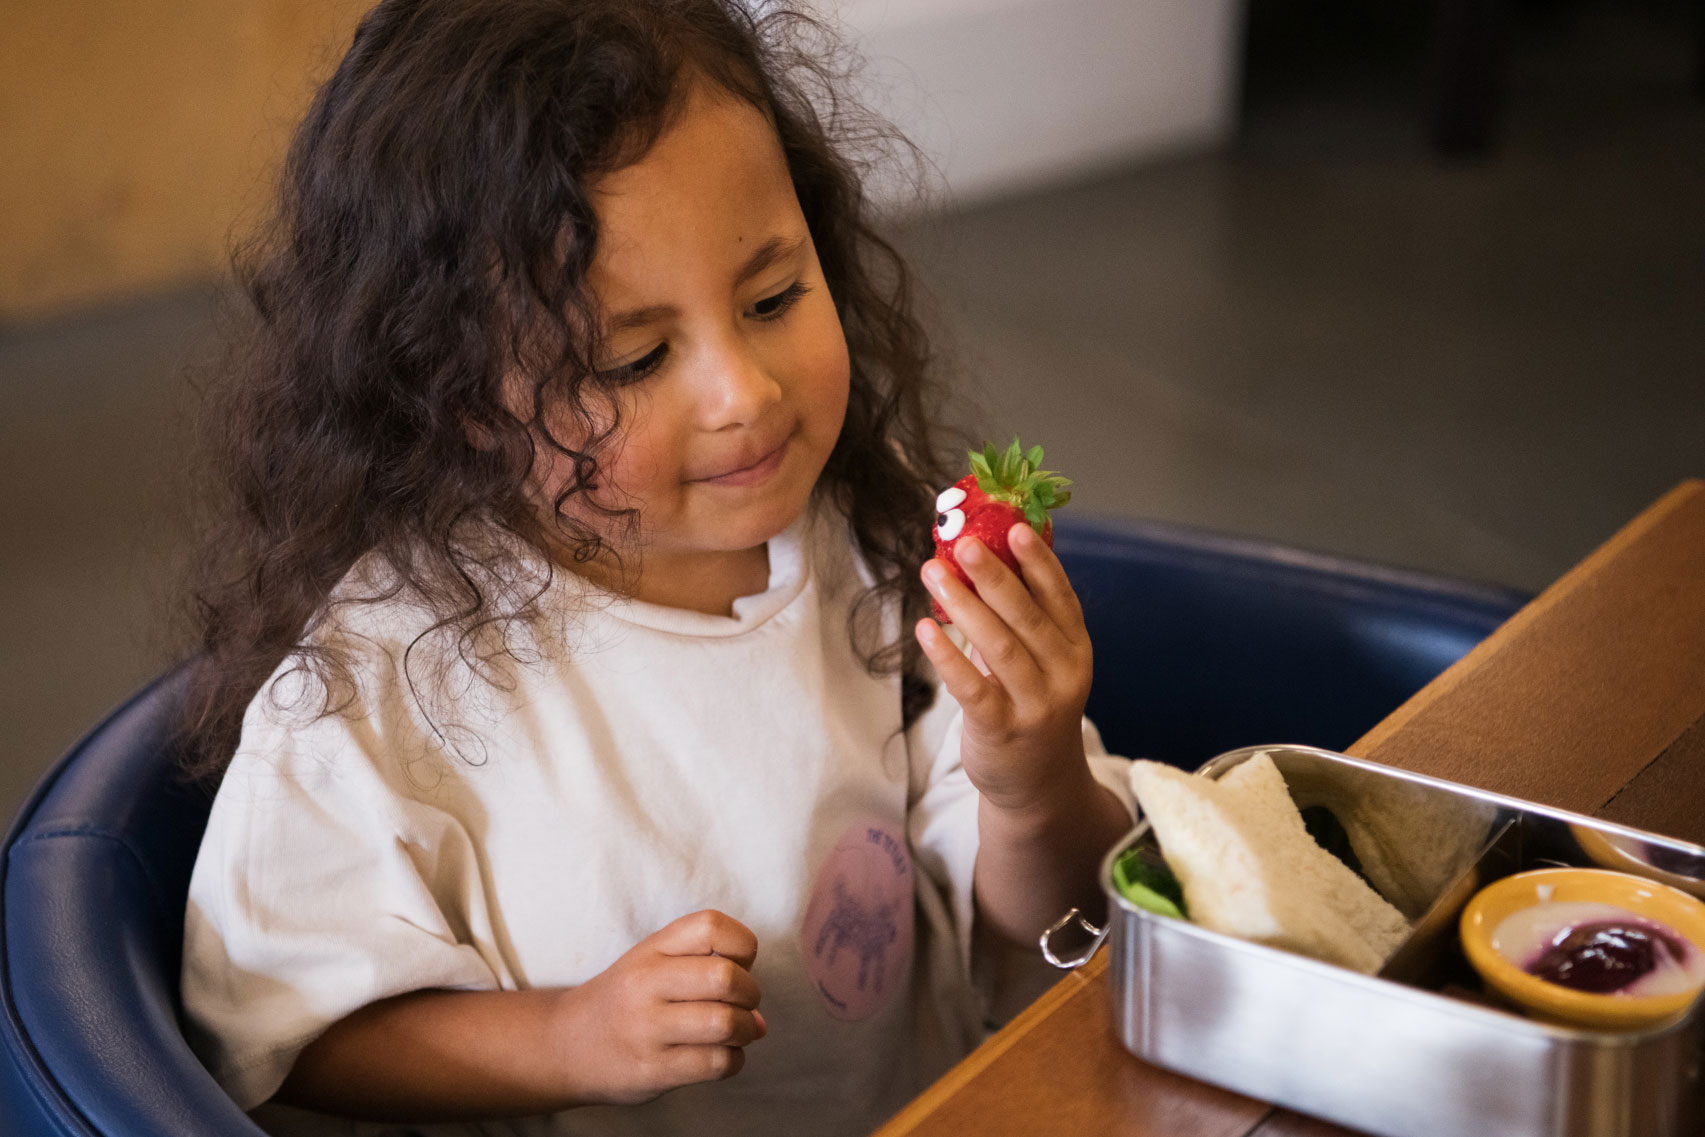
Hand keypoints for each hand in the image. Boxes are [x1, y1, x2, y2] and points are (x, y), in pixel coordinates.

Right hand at [563, 910, 765, 1105]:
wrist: (566, 1045)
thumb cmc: (625, 1000)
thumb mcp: (651, 963)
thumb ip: (705, 970)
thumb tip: (760, 1019)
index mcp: (651, 949)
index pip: (710, 926)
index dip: (742, 944)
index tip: (739, 962)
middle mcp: (645, 984)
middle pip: (725, 977)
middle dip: (751, 993)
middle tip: (744, 1004)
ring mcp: (647, 1028)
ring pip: (725, 1023)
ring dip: (747, 1030)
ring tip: (739, 1032)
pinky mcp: (653, 1070)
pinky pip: (715, 1063)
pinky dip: (733, 1061)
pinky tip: (722, 1056)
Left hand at [914, 522, 1093, 817]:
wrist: (1039, 785)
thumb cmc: (1033, 708)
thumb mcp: (1044, 663)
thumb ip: (1023, 617)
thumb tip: (989, 555)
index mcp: (1075, 649)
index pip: (1059, 597)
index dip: (1038, 562)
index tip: (1014, 529)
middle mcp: (1062, 674)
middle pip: (1026, 617)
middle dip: (993, 576)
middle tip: (962, 543)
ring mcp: (1035, 705)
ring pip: (999, 647)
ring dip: (963, 605)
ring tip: (933, 572)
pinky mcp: (1002, 729)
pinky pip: (973, 688)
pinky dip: (948, 657)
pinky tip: (924, 629)